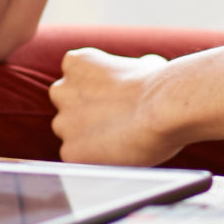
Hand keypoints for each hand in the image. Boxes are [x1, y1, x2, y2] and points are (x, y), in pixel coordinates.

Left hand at [48, 48, 182, 166]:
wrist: (162, 108)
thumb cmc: (159, 85)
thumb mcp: (142, 63)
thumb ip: (128, 70)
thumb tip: (143, 69)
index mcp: (75, 63)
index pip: (75, 80)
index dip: (97, 92)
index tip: (115, 100)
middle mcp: (61, 90)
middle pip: (67, 106)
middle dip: (86, 113)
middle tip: (116, 122)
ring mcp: (63, 122)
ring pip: (71, 134)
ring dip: (88, 137)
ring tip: (121, 139)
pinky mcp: (70, 151)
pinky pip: (80, 159)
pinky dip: (95, 159)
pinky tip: (118, 153)